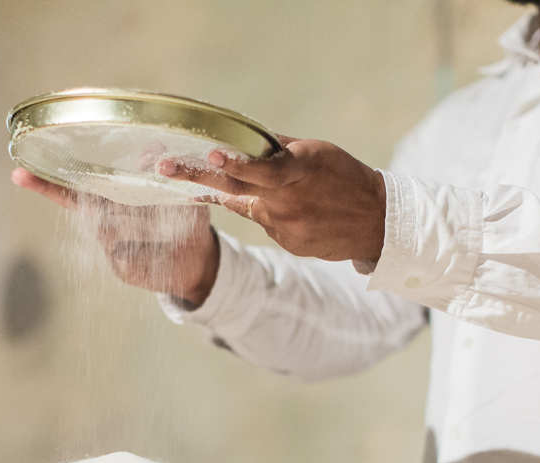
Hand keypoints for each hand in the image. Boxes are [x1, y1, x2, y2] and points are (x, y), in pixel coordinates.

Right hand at [11, 168, 219, 307]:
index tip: (18, 174)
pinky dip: (152, 249)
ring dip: (143, 226)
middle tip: (160, 212)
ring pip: (112, 230)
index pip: (72, 193)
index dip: (46, 185)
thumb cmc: (182, 218)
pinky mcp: (122, 269)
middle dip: (129, 207)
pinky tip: (164, 249)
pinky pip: (130, 254)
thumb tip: (152, 150)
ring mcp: (110, 249)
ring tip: (167, 230)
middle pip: (99, 211)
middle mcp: (103, 225)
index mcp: (110, 202)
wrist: (197, 258)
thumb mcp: (179, 187)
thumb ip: (164, 167)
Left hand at [158, 136, 385, 262]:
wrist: (376, 223)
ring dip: (247, 193)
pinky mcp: (287, 243)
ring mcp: (285, 226)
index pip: (262, 168)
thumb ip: (277, 150)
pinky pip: (265, 221)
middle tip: (163, 166)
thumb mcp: (316, 153)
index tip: (210, 155)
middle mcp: (287, 201)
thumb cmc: (345, 177)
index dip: (235, 163)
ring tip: (273, 189)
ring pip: (250, 204)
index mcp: (299, 172)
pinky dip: (271, 212)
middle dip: (196, 175)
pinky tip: (299, 211)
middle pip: (235, 186)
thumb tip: (242, 142)